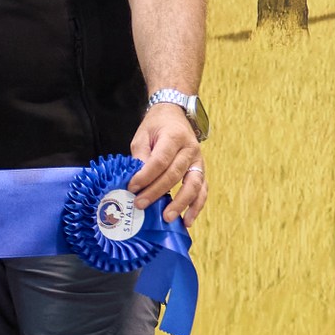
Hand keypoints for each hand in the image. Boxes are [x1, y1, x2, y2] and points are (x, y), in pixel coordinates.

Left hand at [127, 103, 206, 222]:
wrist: (175, 114)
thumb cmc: (157, 126)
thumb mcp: (142, 135)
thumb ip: (140, 156)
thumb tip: (136, 182)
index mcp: (174, 137)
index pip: (160, 160)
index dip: (145, 176)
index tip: (132, 187)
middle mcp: (190, 149)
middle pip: (174, 174)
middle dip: (157, 192)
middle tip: (141, 205)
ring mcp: (198, 161)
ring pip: (194, 185)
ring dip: (181, 203)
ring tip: (168, 218)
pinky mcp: (201, 171)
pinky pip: (202, 190)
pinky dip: (196, 206)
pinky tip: (187, 220)